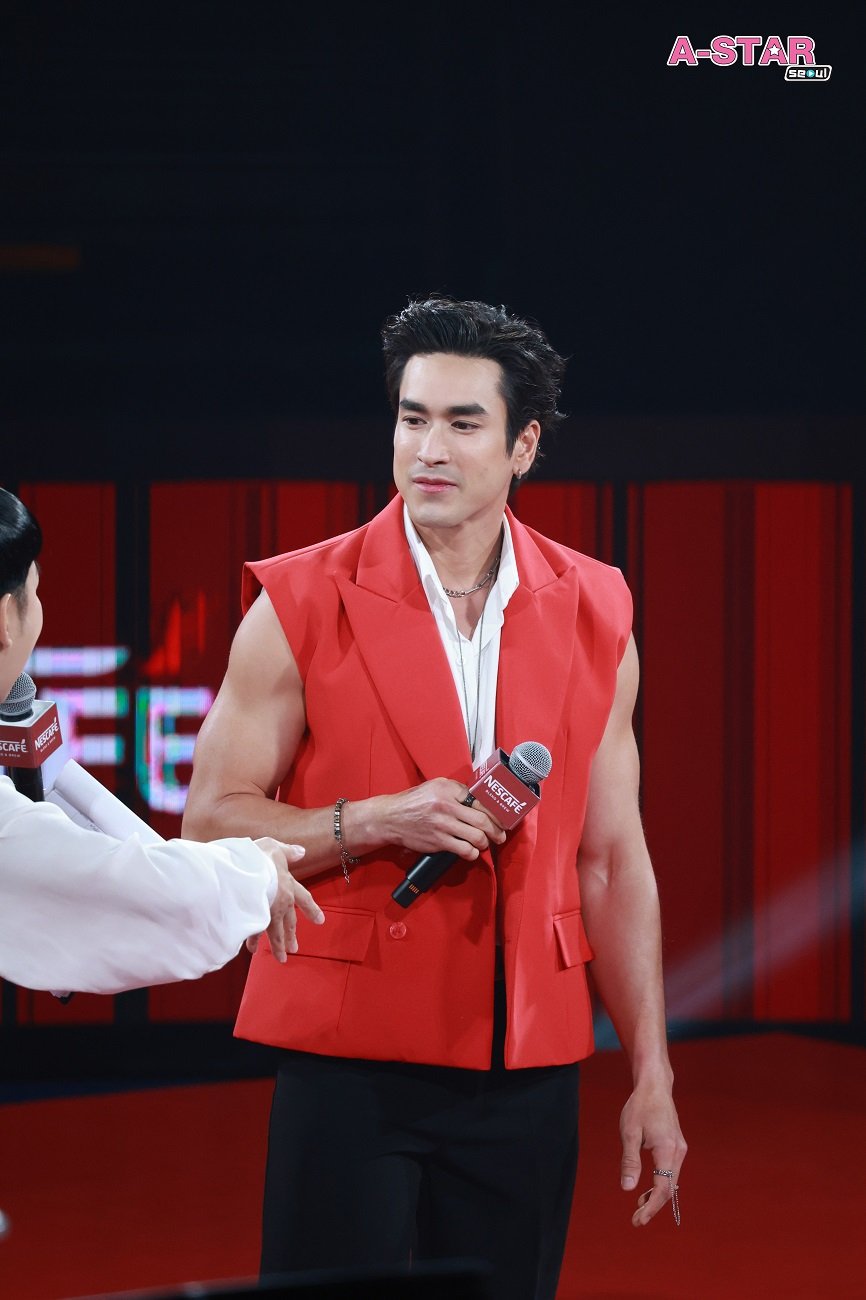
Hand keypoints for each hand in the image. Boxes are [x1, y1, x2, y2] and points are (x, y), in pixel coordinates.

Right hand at [247, 839, 324, 961]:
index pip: (304, 899)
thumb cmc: (259, 857)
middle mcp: (281, 903)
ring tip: (281, 959)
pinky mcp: (253, 920)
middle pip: (289, 922)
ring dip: (278, 947)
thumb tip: (301, 851)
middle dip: (292, 935)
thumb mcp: (276, 848)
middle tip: (295, 949)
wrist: (243, 873)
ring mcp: (267, 914)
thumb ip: (288, 852)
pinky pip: (254, 933)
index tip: (320, 921)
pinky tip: (251, 949)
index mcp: (288, 886)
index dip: (312, 910)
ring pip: (274, 933)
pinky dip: (253, 940)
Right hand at [384, 778, 506, 860]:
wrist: (390, 818)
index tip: (501, 818)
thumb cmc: (413, 802)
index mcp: (447, 789)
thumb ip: (455, 791)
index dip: (494, 811)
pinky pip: (464, 850)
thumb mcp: (433, 786)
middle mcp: (446, 805)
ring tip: (486, 843)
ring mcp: (442, 825)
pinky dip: (472, 853)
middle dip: (497, 830)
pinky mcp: (438, 841)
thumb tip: (478, 800)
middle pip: (483, 820)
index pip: (479, 800)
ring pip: (477, 837)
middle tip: (501, 835)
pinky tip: (472, 852)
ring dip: (486, 843)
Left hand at [619, 1081, 686, 1226]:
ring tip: (639, 1207)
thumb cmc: (640, 1106)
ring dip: (657, 1196)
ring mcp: (680, 1149)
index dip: (650, 1207)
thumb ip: (630, 1161)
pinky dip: (660, 1183)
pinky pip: (671, 1172)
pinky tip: (647, 1189)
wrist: (655, 1086)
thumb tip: (628, 1189)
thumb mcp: (629, 1133)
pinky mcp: (677, 1146)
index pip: (662, 1188)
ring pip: (671, 1181)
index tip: (637, 1220)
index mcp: (667, 1150)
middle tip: (636, 1220)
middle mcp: (678, 1152)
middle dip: (654, 1206)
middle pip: (669, 1188)